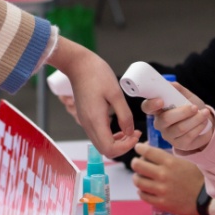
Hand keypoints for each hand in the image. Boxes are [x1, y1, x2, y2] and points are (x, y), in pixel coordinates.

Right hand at [47, 39, 138, 157]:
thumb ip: (124, 115)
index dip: (126, 147)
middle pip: (105, 150)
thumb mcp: (116, 93)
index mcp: (95, 120)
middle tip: (135, 134)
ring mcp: (84, 121)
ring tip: (129, 130)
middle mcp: (87, 125)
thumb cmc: (96, 74)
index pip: (110, 149)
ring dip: (116, 142)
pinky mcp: (85, 117)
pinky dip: (110, 136)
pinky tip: (119, 126)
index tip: (136, 134)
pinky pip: (97, 135)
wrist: (78, 64)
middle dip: (122, 147)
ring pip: (101, 144)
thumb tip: (130, 132)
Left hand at [131, 142, 203, 214]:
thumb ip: (167, 156)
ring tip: (140, 177)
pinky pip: (143, 195)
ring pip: (138, 181)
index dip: (139, 148)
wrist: (205, 199)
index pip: (147, 151)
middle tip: (138, 163)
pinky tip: (145, 189)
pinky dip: (141, 191)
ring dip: (137, 177)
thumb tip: (149, 149)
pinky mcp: (161, 203)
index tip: (138, 148)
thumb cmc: (196, 177)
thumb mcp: (184, 161)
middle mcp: (163, 175)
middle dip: (135, 162)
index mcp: (170, 162)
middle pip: (137, 165)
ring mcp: (161, 190)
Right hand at [142, 82, 214, 151]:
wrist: (205, 122)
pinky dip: (199, 127)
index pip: (147, 107)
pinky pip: (189, 136)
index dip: (151, 104)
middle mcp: (160, 123)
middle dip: (183, 112)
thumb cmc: (192, 107)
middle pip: (166, 119)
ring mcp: (168, 135)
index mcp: (157, 109)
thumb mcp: (186, 96)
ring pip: (180, 128)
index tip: (161, 101)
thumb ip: (177, 89)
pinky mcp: (179, 145)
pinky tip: (204, 122)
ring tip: (205, 113)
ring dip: (195, 119)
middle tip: (195, 107)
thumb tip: (169, 84)